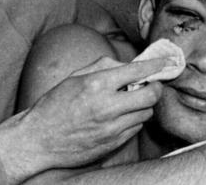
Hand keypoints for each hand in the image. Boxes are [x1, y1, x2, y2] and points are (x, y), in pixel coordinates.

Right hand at [0, 56, 173, 182]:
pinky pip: (136, 128)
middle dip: (155, 87)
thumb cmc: (54, 105)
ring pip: (146, 113)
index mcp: (97, 84)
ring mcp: (112, 127)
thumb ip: (103, 66)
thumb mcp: (74, 77)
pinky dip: (133, 120)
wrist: (40, 139)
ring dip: (142, 105)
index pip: (137, 70)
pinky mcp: (113, 143)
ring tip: (128, 102)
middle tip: (150, 84)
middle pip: (151, 94)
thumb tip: (127, 63)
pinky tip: (119, 117)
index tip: (166, 61)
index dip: (156, 65)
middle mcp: (108, 106)